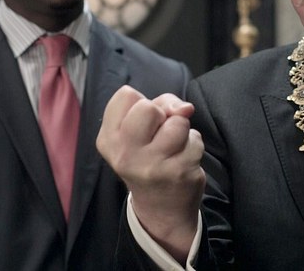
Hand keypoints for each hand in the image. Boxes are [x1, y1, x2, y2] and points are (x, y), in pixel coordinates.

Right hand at [96, 85, 204, 261]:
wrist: (161, 209)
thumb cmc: (149, 158)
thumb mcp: (140, 131)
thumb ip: (160, 105)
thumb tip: (185, 109)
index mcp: (108, 140)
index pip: (125, 95)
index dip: (140, 104)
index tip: (142, 126)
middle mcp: (124, 154)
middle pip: (148, 107)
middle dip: (161, 115)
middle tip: (159, 135)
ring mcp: (151, 165)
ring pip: (177, 122)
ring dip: (182, 131)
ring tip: (173, 148)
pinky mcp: (178, 172)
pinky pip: (195, 140)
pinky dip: (194, 146)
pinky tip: (183, 161)